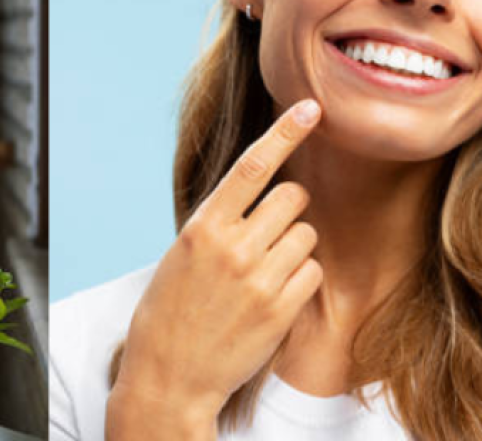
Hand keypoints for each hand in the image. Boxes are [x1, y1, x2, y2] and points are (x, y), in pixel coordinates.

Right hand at [106, 99, 323, 439]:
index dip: (286, 131)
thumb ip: (220, 222)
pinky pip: (312, 272)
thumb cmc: (171, 310)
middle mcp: (232, 246)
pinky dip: (300, 279)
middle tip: (268, 232)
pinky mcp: (280, 309)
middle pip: (293, 196)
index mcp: (203, 225)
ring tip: (263, 273)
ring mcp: (259, 278)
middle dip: (289, 208)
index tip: (312, 108)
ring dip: (294, 247)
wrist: (169, 374)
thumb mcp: (183, 254)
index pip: (253, 165)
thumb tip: (262, 192)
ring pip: (306, 234)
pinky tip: (272, 296)